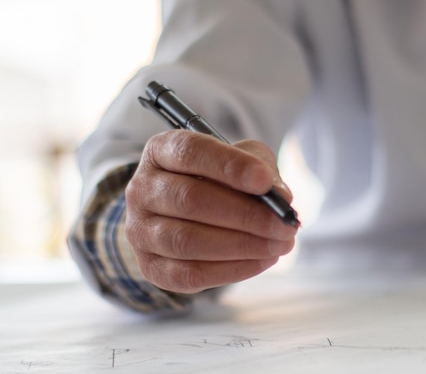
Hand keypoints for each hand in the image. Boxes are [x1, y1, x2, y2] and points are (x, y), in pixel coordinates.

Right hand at [124, 130, 297, 293]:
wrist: (190, 213)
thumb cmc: (222, 180)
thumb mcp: (243, 160)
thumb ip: (262, 170)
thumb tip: (281, 197)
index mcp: (161, 151)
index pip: (191, 152)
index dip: (229, 166)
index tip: (265, 181)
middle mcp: (141, 188)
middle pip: (190, 200)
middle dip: (246, 214)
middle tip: (285, 224)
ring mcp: (140, 230)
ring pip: (188, 241)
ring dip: (242, 245)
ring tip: (281, 244)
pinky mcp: (150, 267)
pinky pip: (189, 274)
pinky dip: (232, 269)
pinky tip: (263, 260)